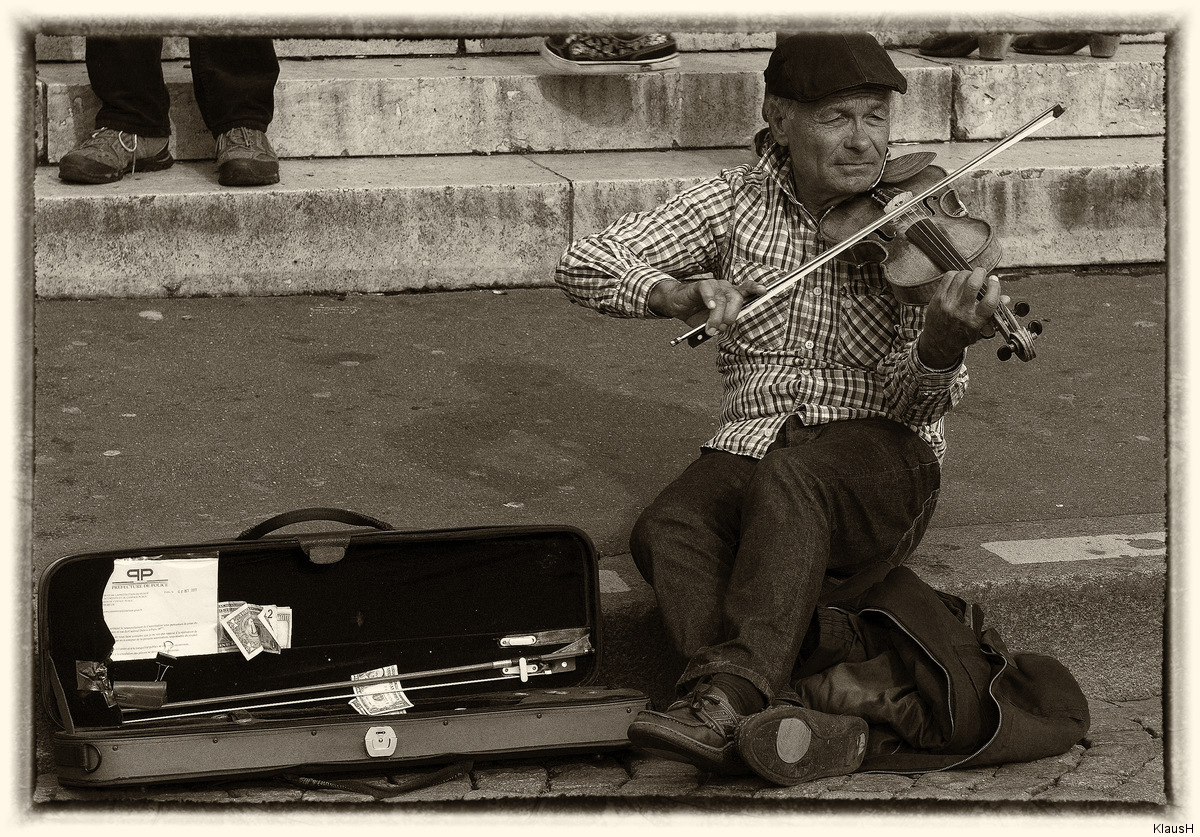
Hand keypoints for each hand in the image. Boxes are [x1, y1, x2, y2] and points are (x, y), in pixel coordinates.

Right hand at [649, 277, 767, 336]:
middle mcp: (725, 288)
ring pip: (722, 299)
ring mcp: (714, 285)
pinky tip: (710, 307)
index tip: (763, 291)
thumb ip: (721, 323)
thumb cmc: (696, 312)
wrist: (677, 305)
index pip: (747, 290)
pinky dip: (710, 299)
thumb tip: (723, 328)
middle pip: (736, 298)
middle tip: (722, 328)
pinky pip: (708, 290)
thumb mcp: (712, 321)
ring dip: (717, 317)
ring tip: (710, 328)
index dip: (755, 289)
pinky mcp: (700, 285)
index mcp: (731, 295)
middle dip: (731, 316)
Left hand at [917, 267, 1005, 368]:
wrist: (938, 343)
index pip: (990, 300)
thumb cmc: (962, 335)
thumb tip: (1006, 298)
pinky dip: (955, 274)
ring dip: (968, 273)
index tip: (995, 280)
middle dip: (980, 273)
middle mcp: (962, 312)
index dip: (995, 286)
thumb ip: (994, 313)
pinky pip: (947, 278)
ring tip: (970, 276)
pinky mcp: (937, 299)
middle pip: (973, 284)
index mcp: (976, 320)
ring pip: (960, 278)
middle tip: (982, 272)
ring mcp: (948, 304)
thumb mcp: (981, 328)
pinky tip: (958, 278)